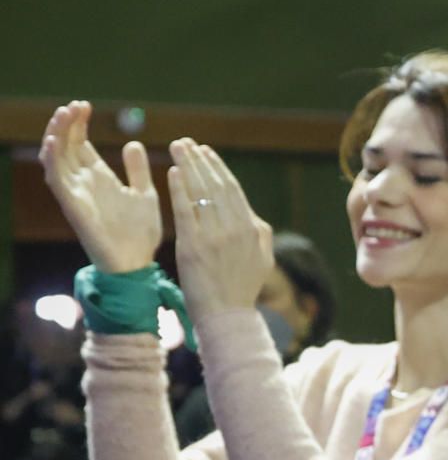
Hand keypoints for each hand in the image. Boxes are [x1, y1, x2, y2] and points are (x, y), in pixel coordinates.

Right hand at [38, 101, 162, 273]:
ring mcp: (76, 193)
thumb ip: (137, 170)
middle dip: (67, 124)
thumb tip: (132, 143)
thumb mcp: (144, 194)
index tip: (85, 105)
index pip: (81, 145)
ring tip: (63, 114)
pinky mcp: (72, 206)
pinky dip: (52, 160)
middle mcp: (84, 183)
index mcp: (100, 178)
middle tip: (74, 105)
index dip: (79, 125)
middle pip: (66, 146)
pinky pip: (56, 180)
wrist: (137, 262)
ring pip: (56, 158)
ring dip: (57, 135)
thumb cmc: (141, 232)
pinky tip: (55, 142)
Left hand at [167, 140, 274, 320]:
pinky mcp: (194, 247)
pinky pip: (186, 211)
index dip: (217, 168)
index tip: (204, 152)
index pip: (233, 190)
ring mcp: (215, 238)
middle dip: (200, 160)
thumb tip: (252, 214)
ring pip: (201, 193)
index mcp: (253, 229)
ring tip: (177, 148)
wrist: (228, 318)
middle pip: (216, 185)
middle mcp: (236, 229)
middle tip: (185, 142)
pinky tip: (172, 173)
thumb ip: (260, 234)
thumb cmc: (242, 290)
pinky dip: (179, 190)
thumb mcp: (263, 260)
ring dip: (188, 167)